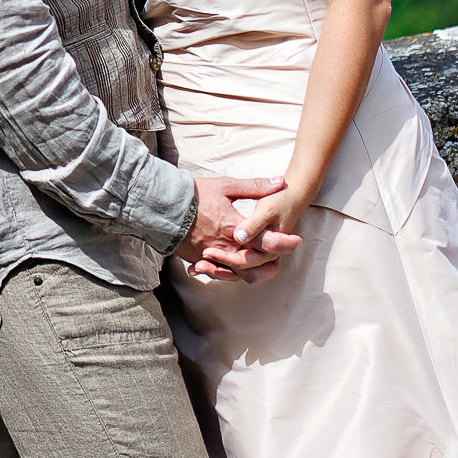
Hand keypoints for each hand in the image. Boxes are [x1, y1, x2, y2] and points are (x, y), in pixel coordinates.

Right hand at [175, 176, 300, 281]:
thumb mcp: (226, 186)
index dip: (286, 243)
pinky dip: (230, 273)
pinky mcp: (199, 259)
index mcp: (235, 229)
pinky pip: (219, 273)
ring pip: (239, 275)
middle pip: (257, 264)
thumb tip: (279, 182)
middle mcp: (226, 247)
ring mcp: (212, 256)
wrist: (160, 206)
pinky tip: (234, 268)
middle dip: (273, 261)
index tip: (297, 240)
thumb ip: (255, 187)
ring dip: (254, 272)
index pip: (268, 242)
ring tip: (265, 266)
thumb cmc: (194, 194)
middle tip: (283, 255)